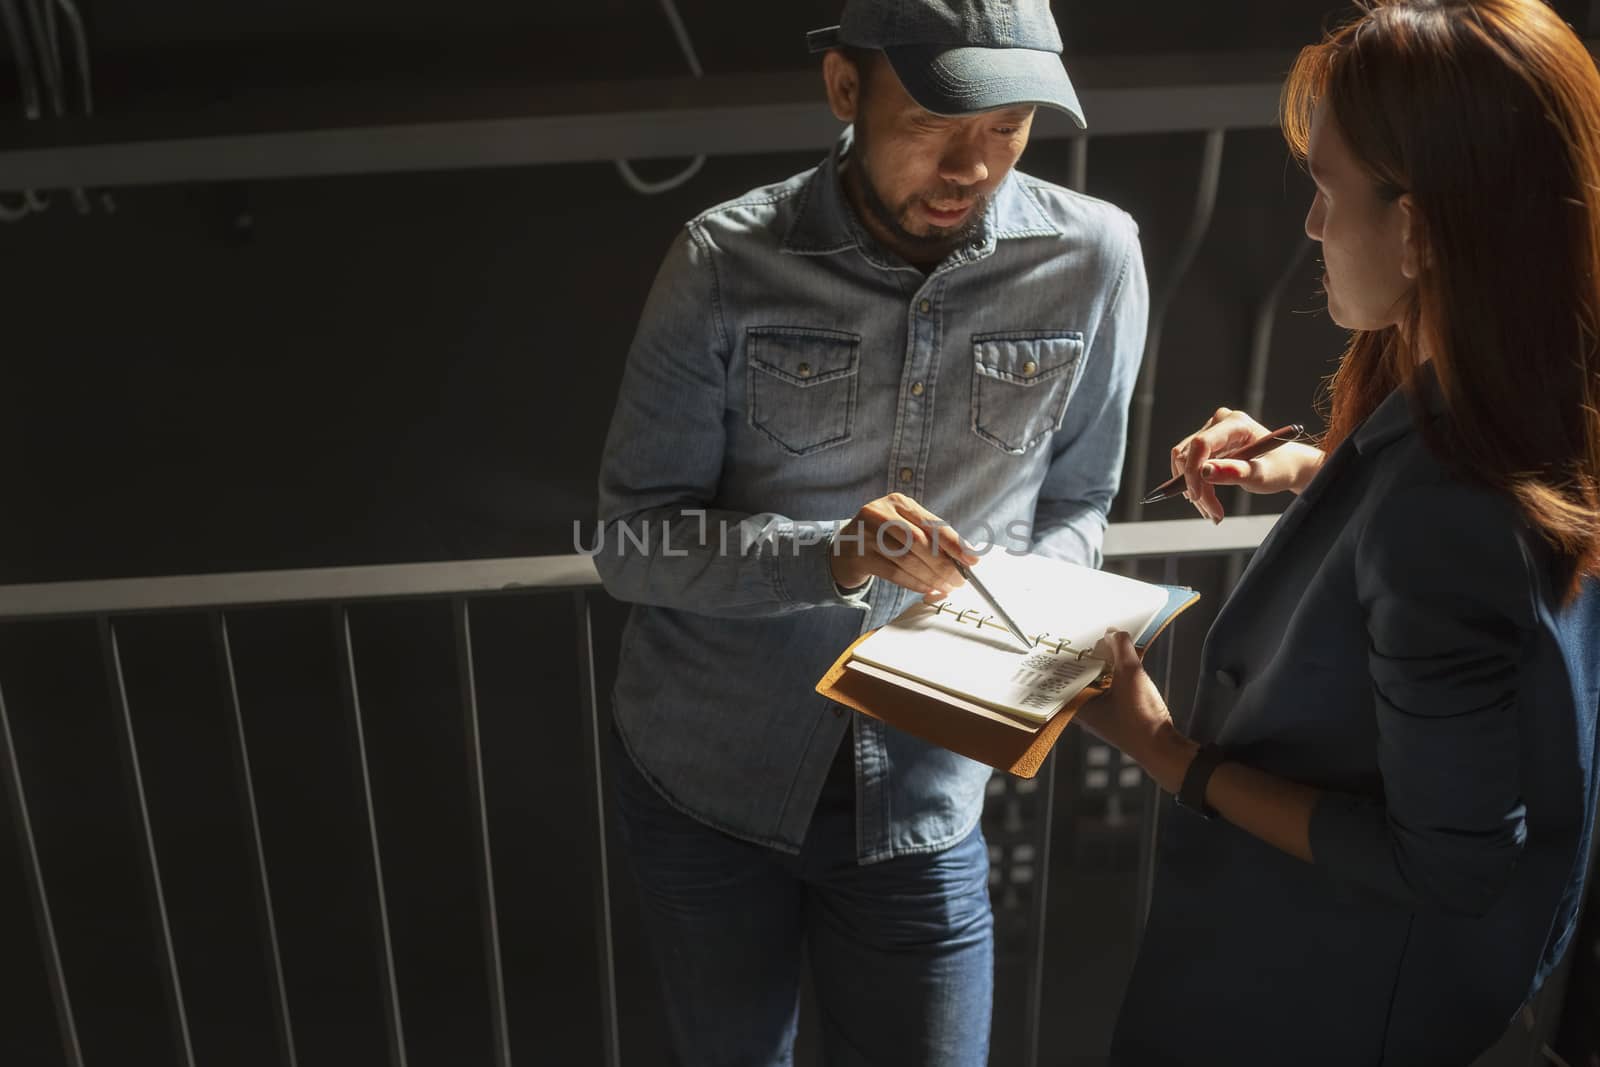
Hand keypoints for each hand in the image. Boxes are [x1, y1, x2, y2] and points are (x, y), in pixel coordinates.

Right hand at [830, 493, 977, 598]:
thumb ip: (930, 538)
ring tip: (945, 587)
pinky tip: (926, 588)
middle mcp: (880, 513)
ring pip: (907, 559)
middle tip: (958, 580)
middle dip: (944, 565)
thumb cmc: (881, 538)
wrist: (842, 550)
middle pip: (920, 542)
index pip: (932, 523)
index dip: (955, 543)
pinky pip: (894, 572)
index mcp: (898, 501)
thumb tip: (964, 558)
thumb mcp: (904, 528)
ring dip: (931, 577)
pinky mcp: (859, 555)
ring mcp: (866, 533)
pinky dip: (914, 583)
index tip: (972, 559)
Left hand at [1072, 630, 1196, 794]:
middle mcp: (1083, 711)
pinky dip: (1113, 675)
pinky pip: (1108, 689)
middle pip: (1079, 676)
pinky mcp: (1115, 714)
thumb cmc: (1141, 718)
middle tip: (1088, 635)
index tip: (1067, 637)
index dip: (1066, 655)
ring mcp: (1099, 714)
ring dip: (1102, 665)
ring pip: (1094, 682)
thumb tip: (1113, 632)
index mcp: (1077, 705)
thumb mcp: (1130, 675)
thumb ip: (1121, 649)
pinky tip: (1121, 662)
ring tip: (1106, 643)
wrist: (1162, 747)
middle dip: (1085, 657)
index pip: (1062, 675)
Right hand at [1171, 407, 1325, 521]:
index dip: (1193, 471)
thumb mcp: (1263, 475)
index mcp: (1236, 423)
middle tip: (1212, 513)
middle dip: (1196, 487)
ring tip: (1211, 511)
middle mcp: (1220, 422)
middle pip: (1189, 455)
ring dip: (1193, 490)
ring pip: (1184, 462)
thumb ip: (1235, 472)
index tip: (1198, 497)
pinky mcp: (1206, 443)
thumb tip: (1205, 471)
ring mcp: (1211, 431)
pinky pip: (1188, 465)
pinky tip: (1207, 500)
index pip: (1201, 443)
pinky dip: (1194, 485)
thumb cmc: (1281, 467)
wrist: (1287, 466)